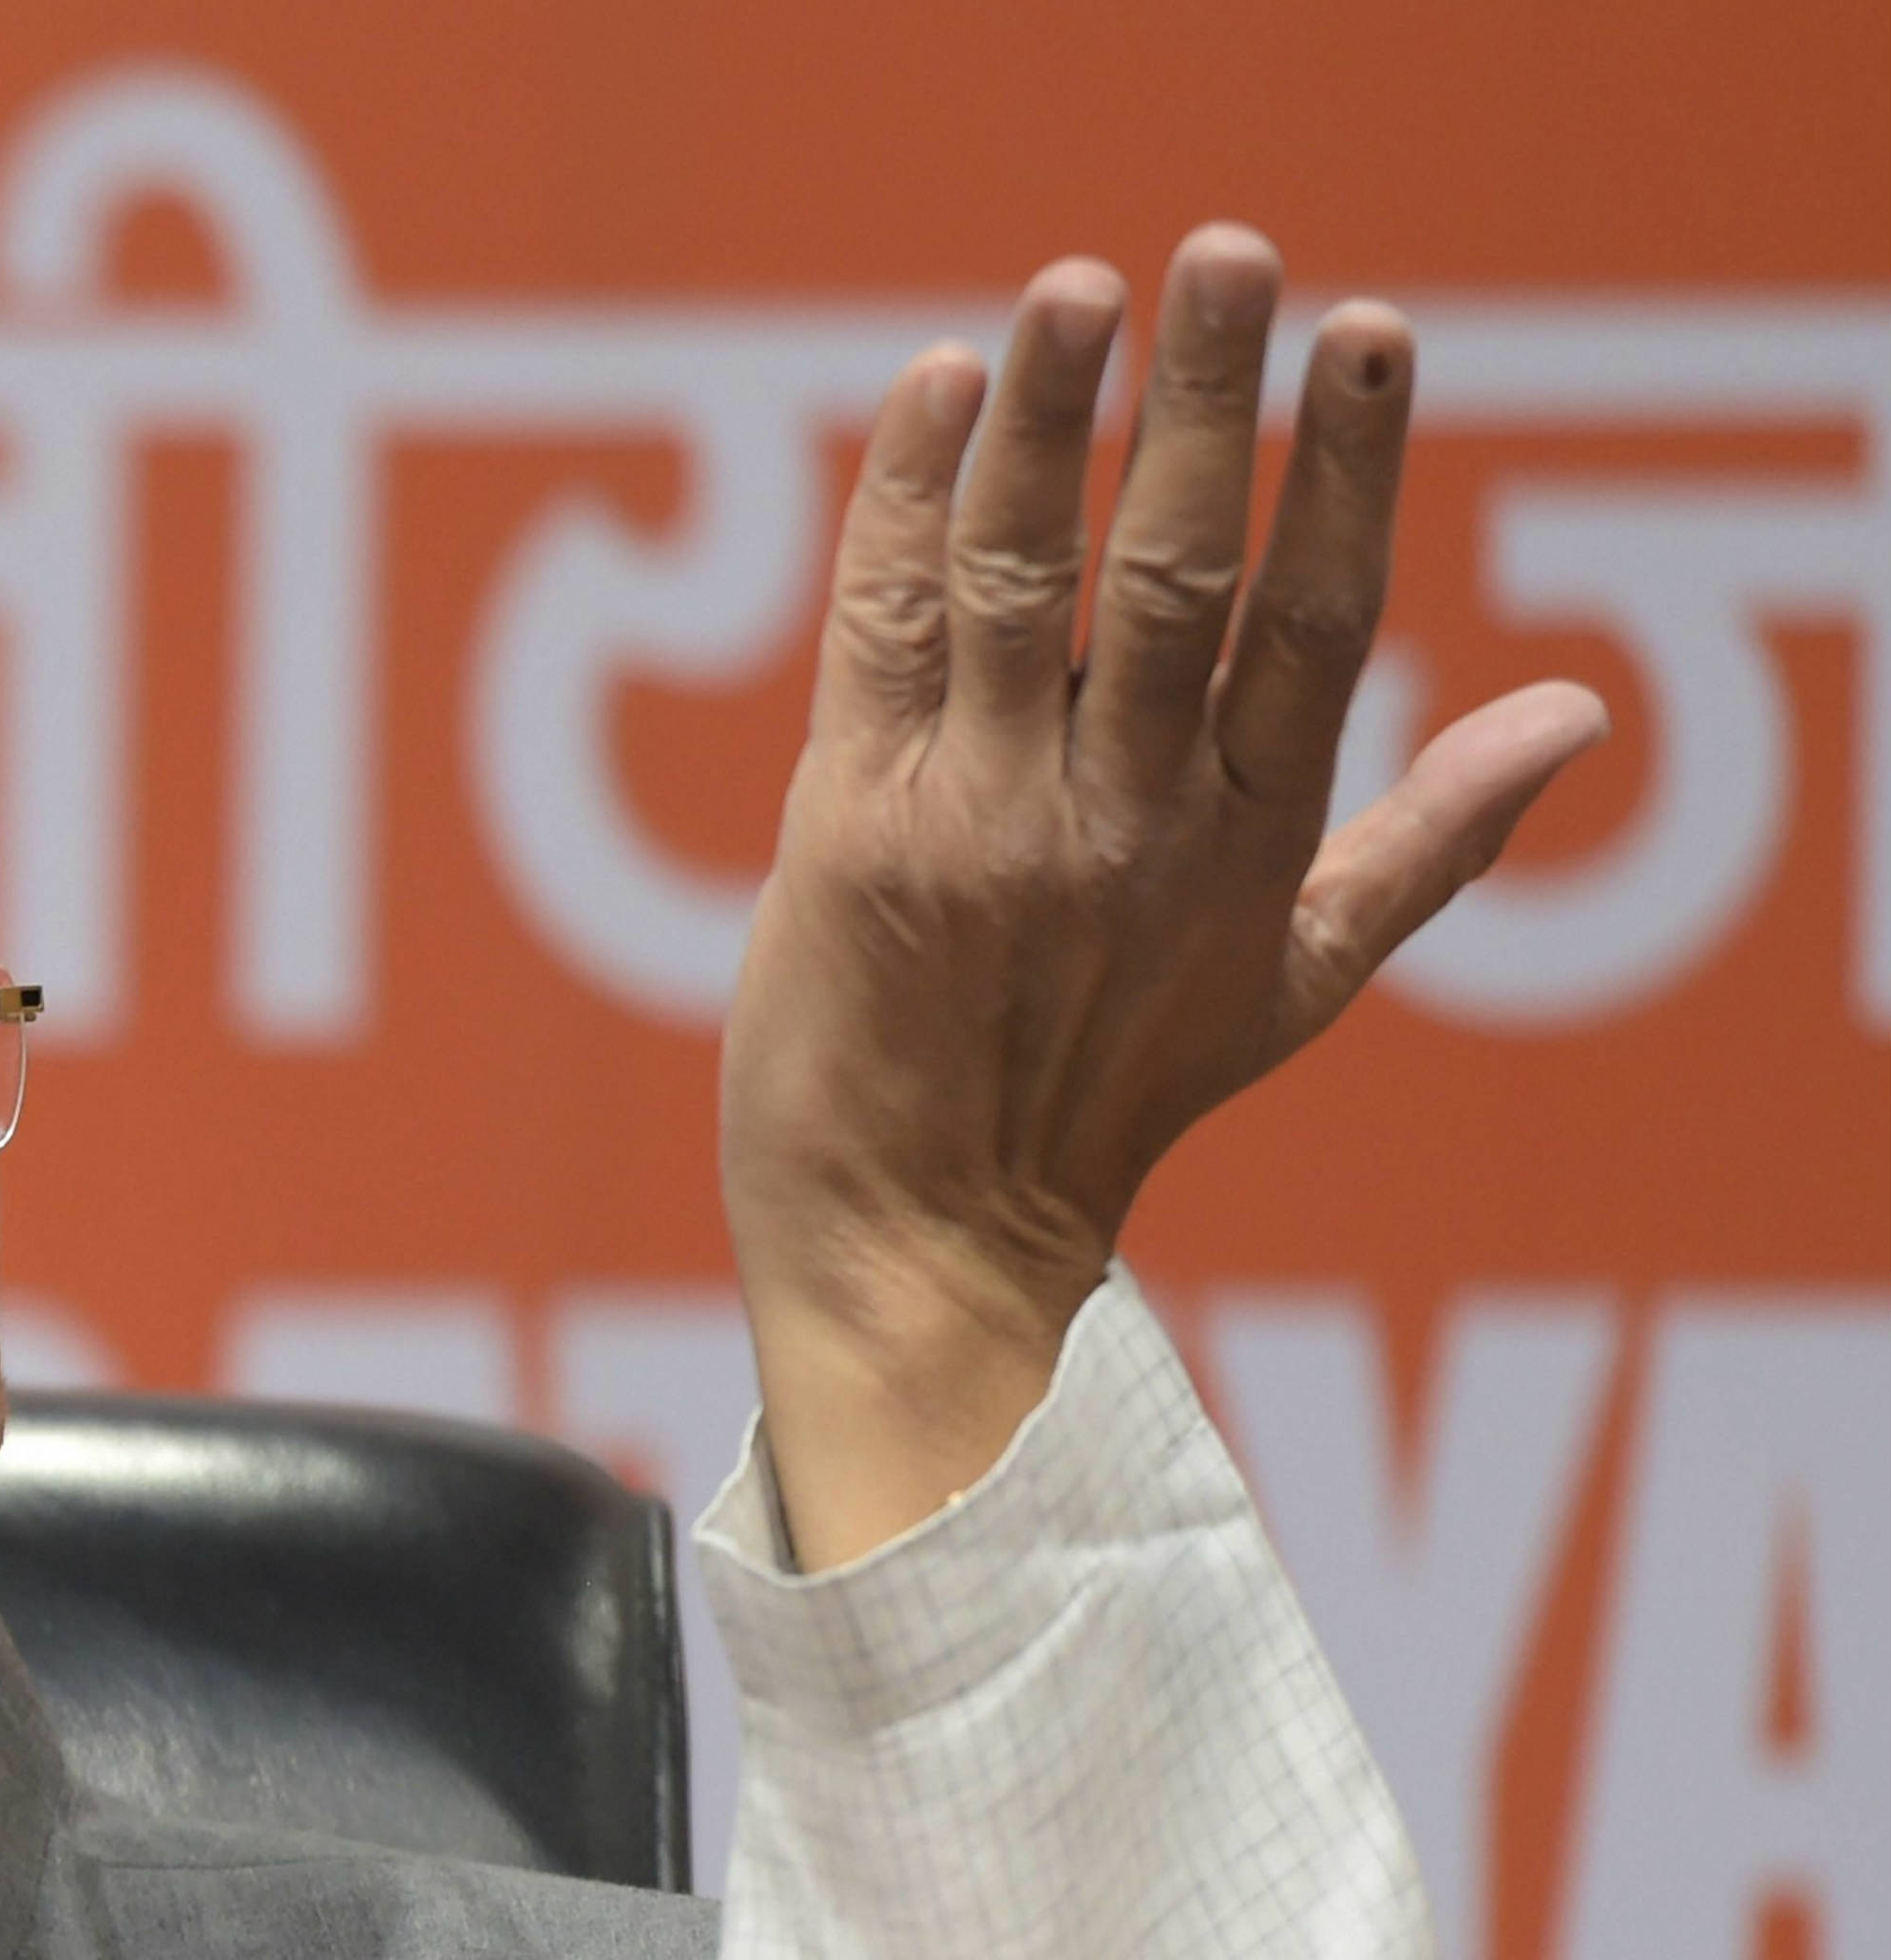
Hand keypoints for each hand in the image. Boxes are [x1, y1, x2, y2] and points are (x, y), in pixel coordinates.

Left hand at [721, 225, 1609, 1567]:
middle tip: (1228, 254)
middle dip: (1203, 403)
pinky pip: (880, 636)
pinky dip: (904, 506)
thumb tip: (1579, 714)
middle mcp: (1120, 824)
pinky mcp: (846, 829)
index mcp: (1246, 846)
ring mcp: (978, 822)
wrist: (919, 1239)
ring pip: (1018, 587)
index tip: (1372, 337)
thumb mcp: (1298, 979)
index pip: (1315, 624)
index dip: (1347, 474)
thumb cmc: (1109, 1098)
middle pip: (1172, 576)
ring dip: (1046, 423)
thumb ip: (1434, 837)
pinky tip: (937, 389)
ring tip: (1077, 291)